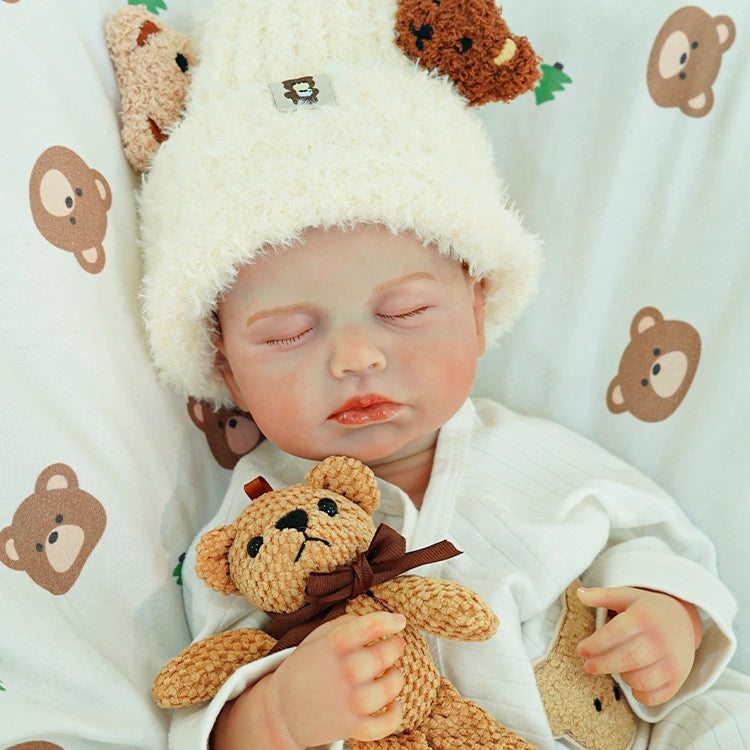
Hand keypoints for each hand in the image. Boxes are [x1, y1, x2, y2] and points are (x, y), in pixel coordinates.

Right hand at [264, 611, 406, 747]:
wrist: (281, 710)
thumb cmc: (303, 669)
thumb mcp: (316, 638)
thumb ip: (343, 624)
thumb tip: (371, 621)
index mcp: (333, 646)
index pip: (368, 627)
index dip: (389, 621)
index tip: (400, 620)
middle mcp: (344, 672)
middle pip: (383, 656)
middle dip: (395, 647)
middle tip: (397, 644)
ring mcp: (349, 701)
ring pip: (389, 688)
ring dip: (397, 678)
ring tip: (394, 672)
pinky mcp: (351, 726)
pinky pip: (384, 724)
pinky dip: (396, 715)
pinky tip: (396, 704)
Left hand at [576, 586, 700, 706]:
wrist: (684, 620)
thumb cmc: (648, 609)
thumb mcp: (626, 596)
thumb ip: (602, 596)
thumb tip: (579, 593)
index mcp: (643, 618)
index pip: (615, 634)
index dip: (595, 645)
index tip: (581, 650)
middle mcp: (659, 641)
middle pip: (626, 659)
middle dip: (602, 664)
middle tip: (588, 666)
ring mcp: (671, 662)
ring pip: (640, 680)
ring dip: (623, 677)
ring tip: (616, 667)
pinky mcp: (678, 679)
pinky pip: (655, 696)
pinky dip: (641, 694)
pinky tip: (633, 683)